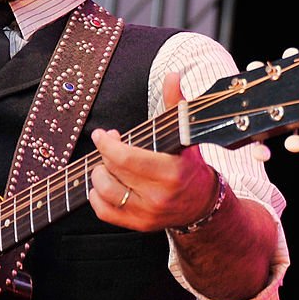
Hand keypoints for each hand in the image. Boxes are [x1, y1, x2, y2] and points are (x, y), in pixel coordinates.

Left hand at [89, 73, 219, 232]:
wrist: (201, 204)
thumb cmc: (189, 165)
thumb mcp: (185, 135)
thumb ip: (176, 104)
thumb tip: (173, 75)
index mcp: (171, 172)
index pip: (126, 158)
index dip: (107, 144)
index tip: (103, 134)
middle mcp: (158, 196)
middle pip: (113, 171)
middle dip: (105, 154)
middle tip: (109, 145)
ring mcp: (147, 213)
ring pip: (104, 191)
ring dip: (100, 173)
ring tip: (108, 164)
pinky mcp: (138, 225)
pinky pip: (104, 211)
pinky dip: (97, 195)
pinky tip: (106, 183)